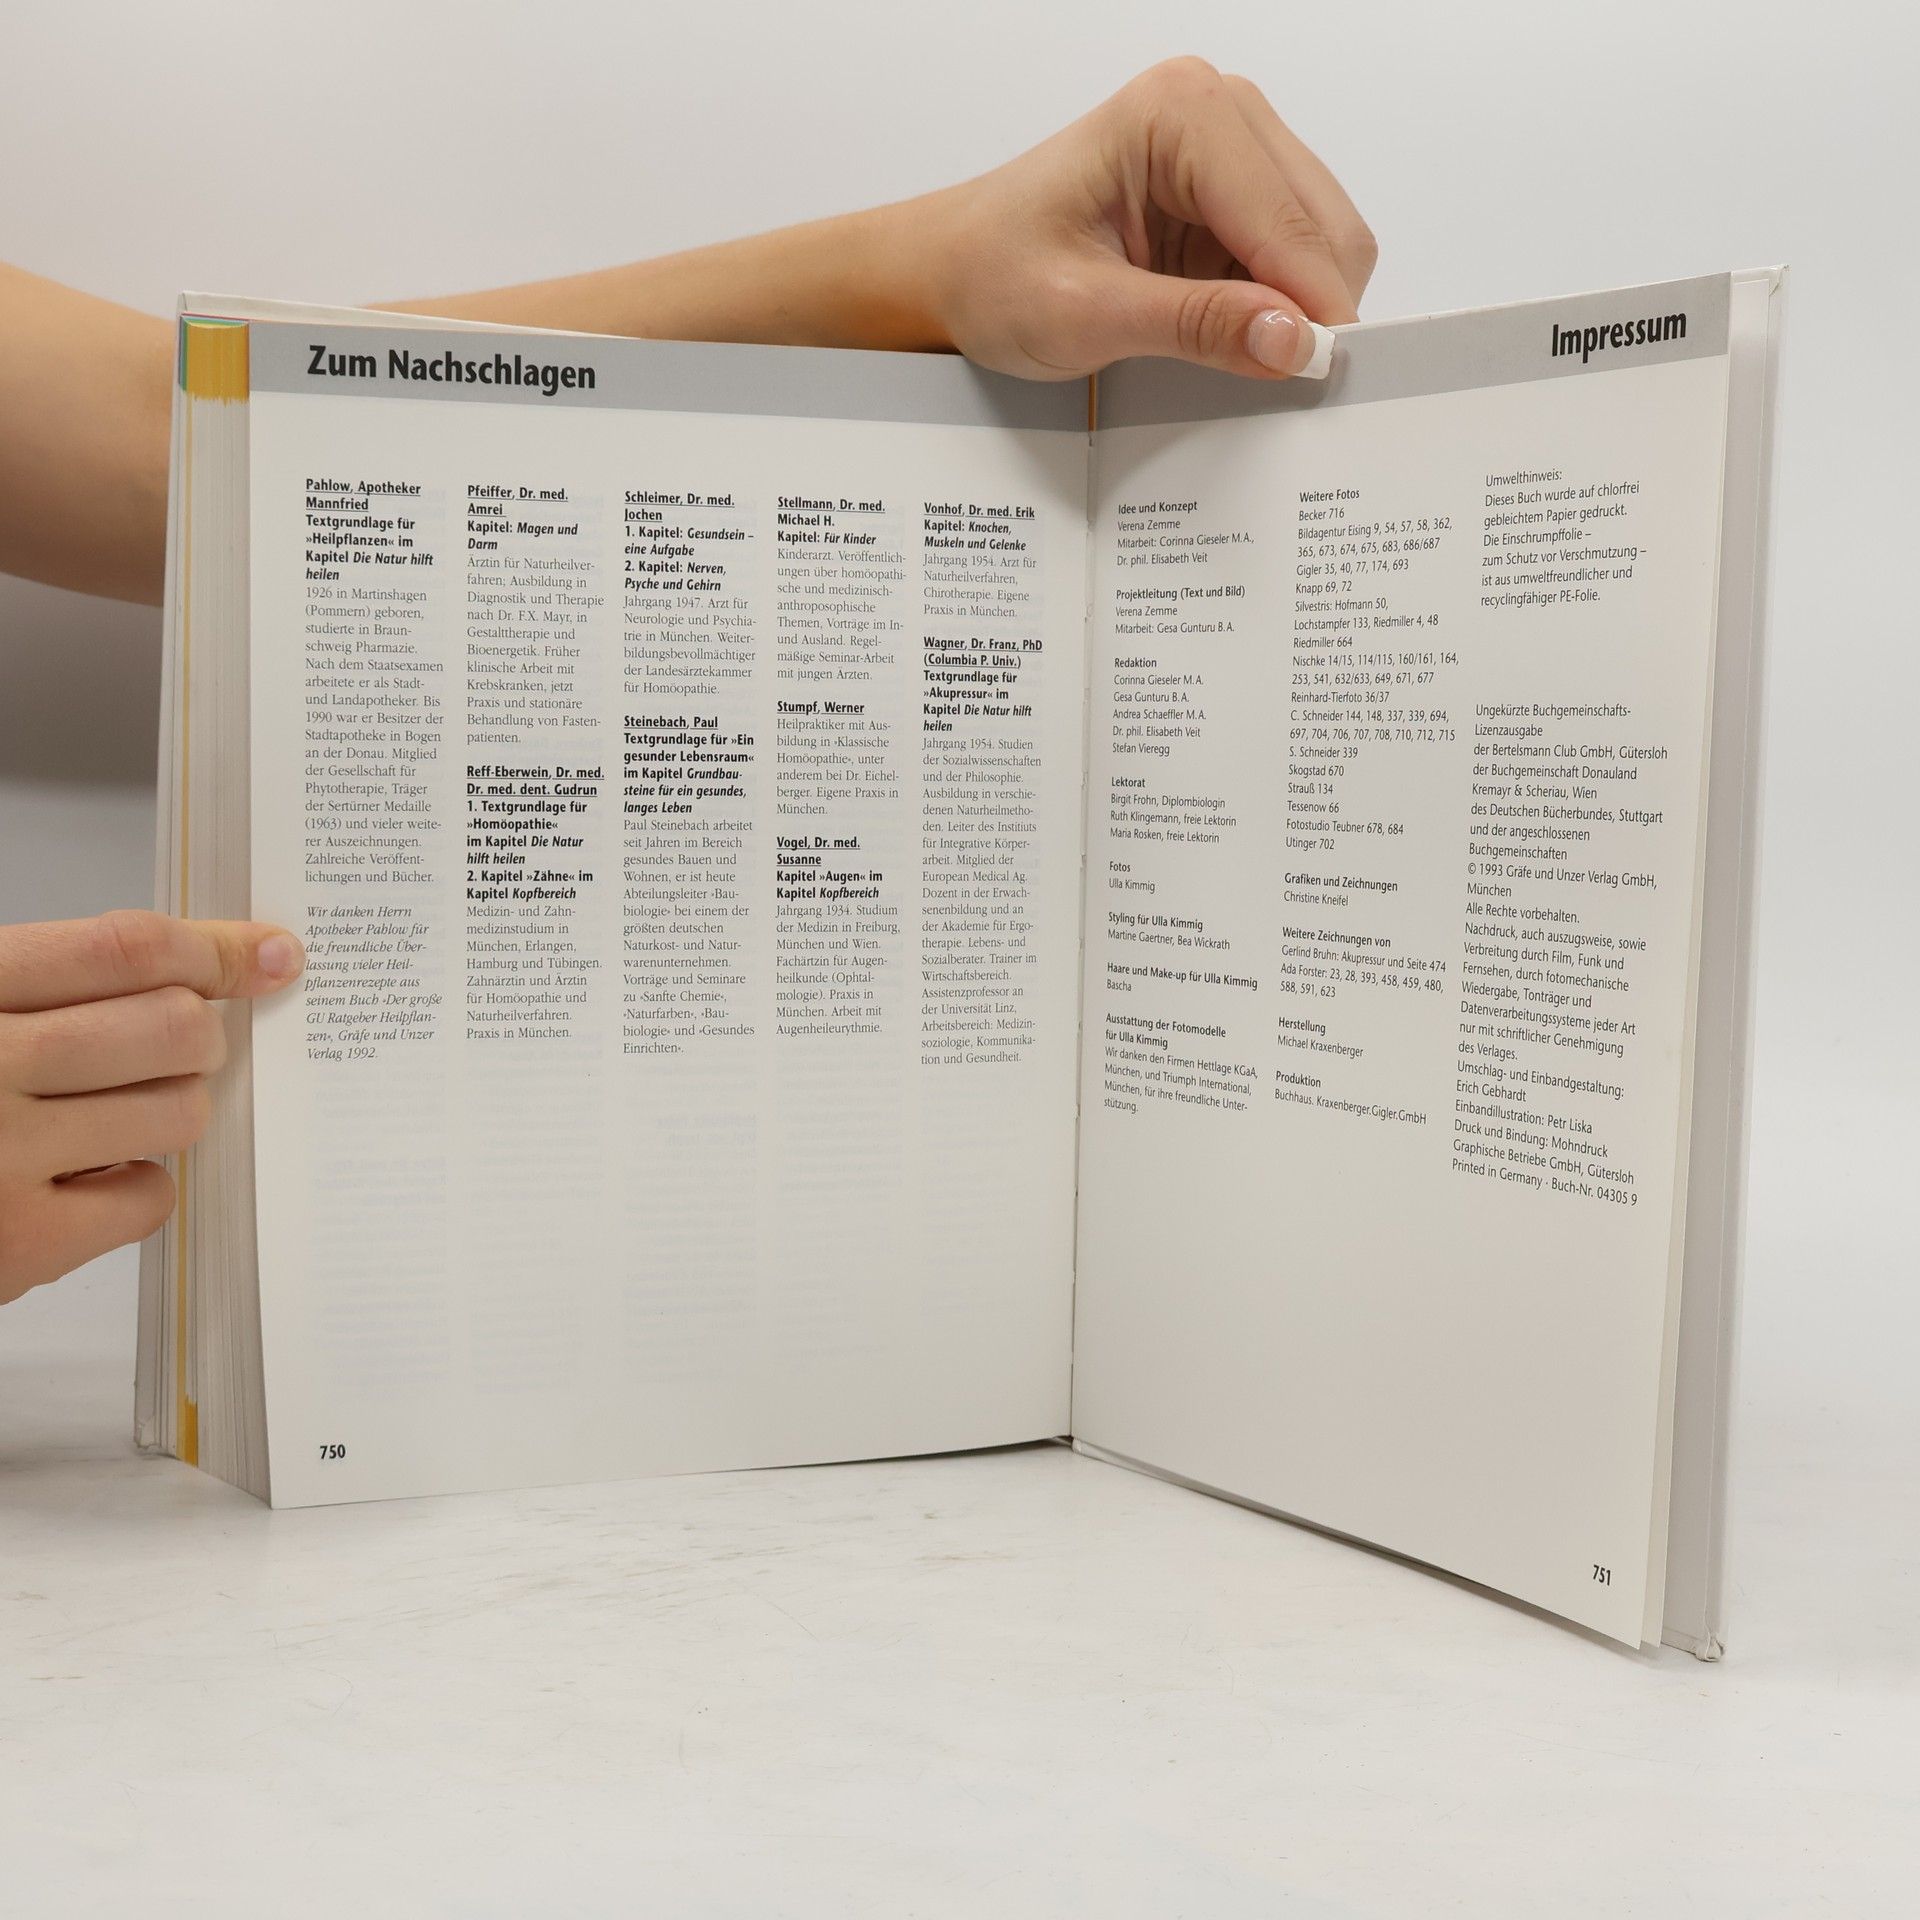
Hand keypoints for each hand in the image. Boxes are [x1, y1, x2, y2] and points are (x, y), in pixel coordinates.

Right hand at [0, 911, 302, 1304]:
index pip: (122, 949)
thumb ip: (47, 986)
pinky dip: (137, 1184)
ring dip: (171, 1105)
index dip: (214, 948)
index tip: (268, 955)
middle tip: (178, 1044)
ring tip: (114, 1109)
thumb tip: (203, 967)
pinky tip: (85, 1174)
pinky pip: (150, 1197)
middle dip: (198, 1034)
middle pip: (173, 1027)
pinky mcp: (19, 1244)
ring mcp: (0, 1159)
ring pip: (178, 1110)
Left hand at [920, 57, 1375, 380]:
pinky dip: (1280, 306)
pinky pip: (1292, 258)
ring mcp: (1232, 150)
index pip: (1286, 219)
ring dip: (1299, 310)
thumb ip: (1194, 326)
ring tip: (1243, 360)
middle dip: (1315, 309)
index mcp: (1181, 114)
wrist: (951, 272)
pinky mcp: (1232, 195)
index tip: (1320, 380)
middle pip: (1324, 225)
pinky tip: (1235, 337)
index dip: (1313, 306)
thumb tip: (1292, 341)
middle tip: (1288, 384)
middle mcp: (1218, 113)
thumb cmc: (993, 274)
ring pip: (1321, 242)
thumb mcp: (1086, 314)